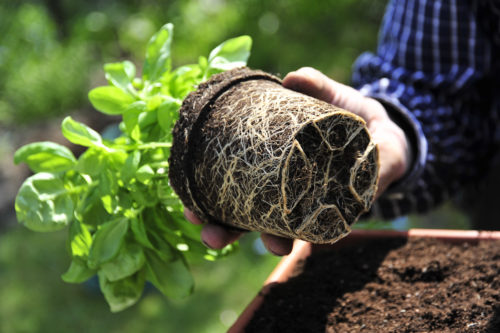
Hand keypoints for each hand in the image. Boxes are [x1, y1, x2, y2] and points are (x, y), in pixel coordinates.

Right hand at [184, 67, 409, 255]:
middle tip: (211, 236)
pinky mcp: (347, 209)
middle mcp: (291, 196)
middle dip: (231, 231)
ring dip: (275, 240)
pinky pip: (332, 224)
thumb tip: (291, 77)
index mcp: (277, 172)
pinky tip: (313, 233)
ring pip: (289, 232)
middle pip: (253, 221)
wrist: (392, 135)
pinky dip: (323, 228)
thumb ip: (314, 85)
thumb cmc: (351, 118)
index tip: (191, 208)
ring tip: (271, 245)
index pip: (236, 191)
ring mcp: (316, 207)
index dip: (211, 201)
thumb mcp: (331, 98)